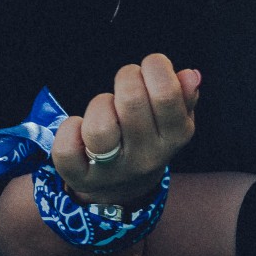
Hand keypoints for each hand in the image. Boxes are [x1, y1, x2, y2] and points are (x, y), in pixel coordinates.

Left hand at [47, 54, 202, 203]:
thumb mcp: (173, 120)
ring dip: (99, 104)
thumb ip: (183, 95)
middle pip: (131, 103)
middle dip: (126, 77)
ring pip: (99, 129)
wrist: (125, 189)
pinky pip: (66, 151)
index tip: (150, 67)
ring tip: (106, 106)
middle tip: (127, 81)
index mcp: (174, 136)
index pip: (166, 95)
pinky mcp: (82, 177)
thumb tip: (189, 75)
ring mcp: (113, 169)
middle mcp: (146, 156)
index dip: (155, 67)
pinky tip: (78, 126)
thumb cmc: (149, 138)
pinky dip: (67, 131)